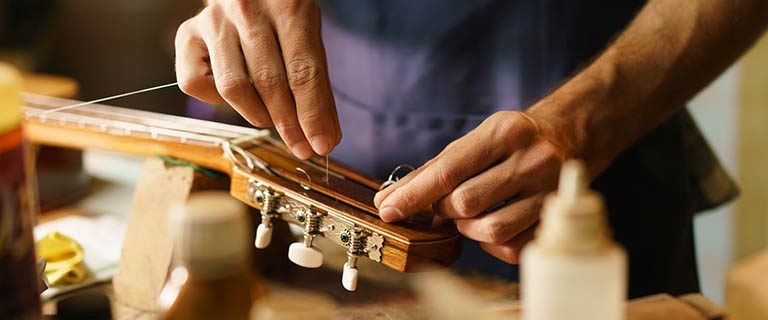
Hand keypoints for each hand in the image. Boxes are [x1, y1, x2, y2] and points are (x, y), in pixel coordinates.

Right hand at [174, 0, 340, 158]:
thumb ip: (316, 83)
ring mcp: (213, 21)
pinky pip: (195, 83)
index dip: (313, 114)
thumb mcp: (308, 36)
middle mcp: (246, 9)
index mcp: (288, 6)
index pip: (303, 71)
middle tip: (302, 147)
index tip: (322, 145)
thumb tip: (325, 136)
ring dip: (257, 115)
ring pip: (232, 87)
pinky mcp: (187, 34)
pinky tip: (236, 93)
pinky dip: (216, 100)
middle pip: (269, 82)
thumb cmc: (281, 16)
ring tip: (272, 118)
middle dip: (289, 124)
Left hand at [373, 111, 576, 263]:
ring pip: (490, 229)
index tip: (388, 210)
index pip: (448, 171)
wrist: (570, 135)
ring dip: (467, 228)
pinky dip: (491, 242)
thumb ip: (432, 170)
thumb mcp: (475, 140)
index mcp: (504, 132)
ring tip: (469, 214)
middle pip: (465, 203)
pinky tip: (492, 222)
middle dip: (444, 209)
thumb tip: (388, 200)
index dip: (413, 195)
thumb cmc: (510, 141)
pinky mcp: (554, 216)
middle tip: (444, 204)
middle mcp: (531, 159)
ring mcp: (548, 189)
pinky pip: (512, 246)